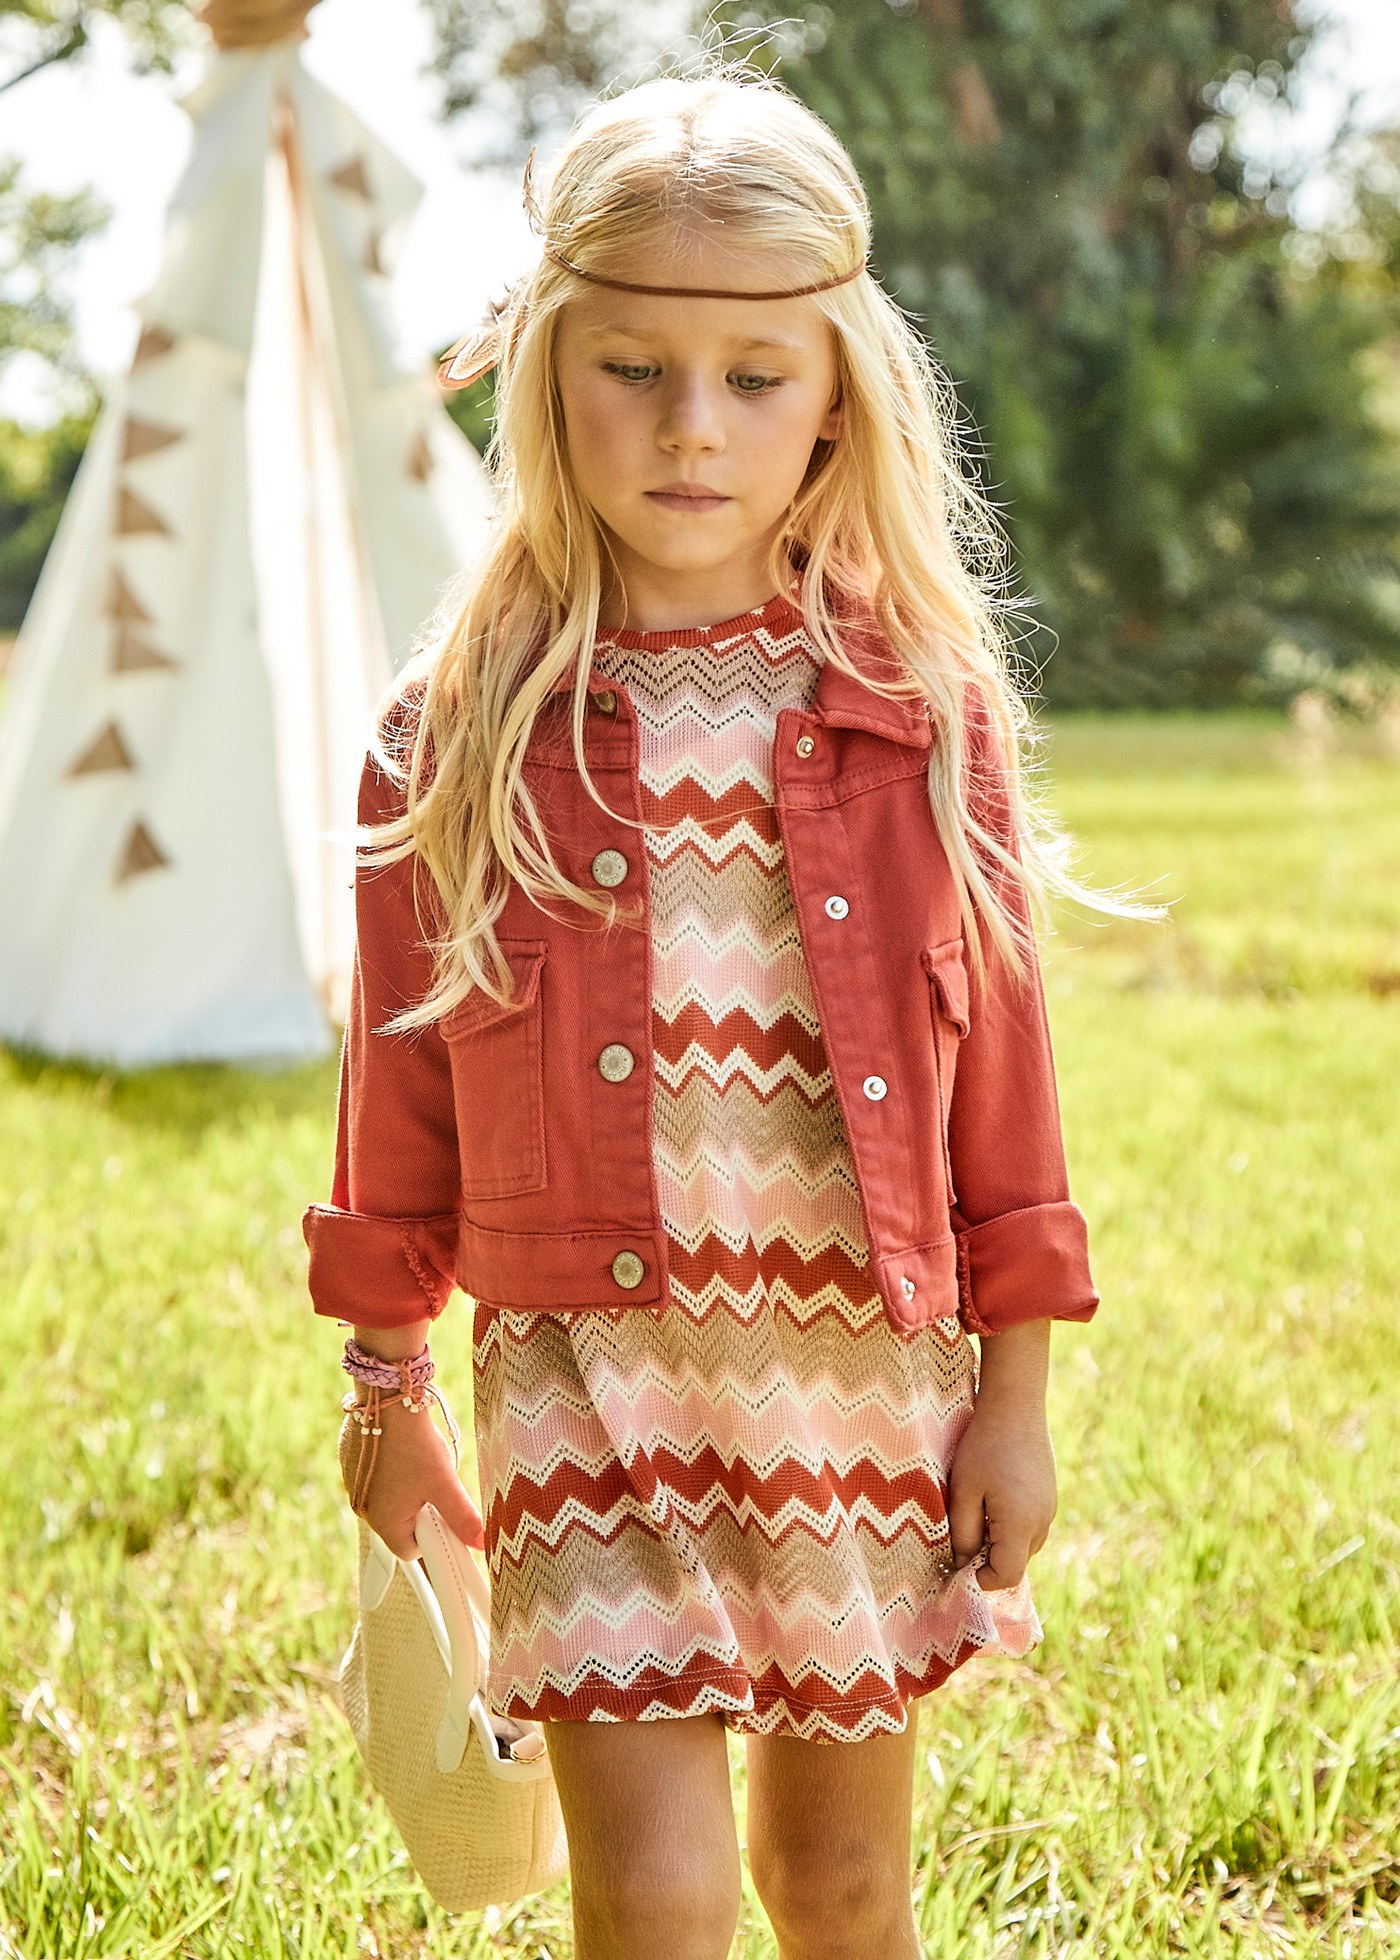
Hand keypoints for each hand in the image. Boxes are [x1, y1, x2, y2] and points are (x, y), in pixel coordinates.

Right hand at [339, 1394, 485, 1560]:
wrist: (386, 1397)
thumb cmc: (413, 1442)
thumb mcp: (443, 1482)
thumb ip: (462, 1516)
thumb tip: (481, 1542)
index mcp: (382, 1521)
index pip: (411, 1550)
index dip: (433, 1536)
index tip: (446, 1516)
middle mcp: (363, 1508)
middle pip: (402, 1523)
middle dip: (423, 1508)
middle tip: (437, 1483)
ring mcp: (354, 1484)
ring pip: (392, 1498)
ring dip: (410, 1488)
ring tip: (422, 1462)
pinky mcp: (352, 1462)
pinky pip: (379, 1477)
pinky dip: (394, 1469)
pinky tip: (406, 1449)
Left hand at [946, 1321, 1056, 1589]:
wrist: (1016, 1405)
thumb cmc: (983, 1446)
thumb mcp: (963, 1491)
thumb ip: (964, 1534)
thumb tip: (963, 1565)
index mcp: (1021, 1526)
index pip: (1006, 1576)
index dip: (980, 1580)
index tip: (954, 1568)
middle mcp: (1042, 1523)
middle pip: (1016, 1563)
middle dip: (987, 1561)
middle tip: (958, 1539)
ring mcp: (1049, 1509)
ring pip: (1023, 1546)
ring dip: (998, 1542)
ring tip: (973, 1514)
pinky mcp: (1049, 1495)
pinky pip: (1029, 1525)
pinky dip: (1009, 1525)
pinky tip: (990, 1498)